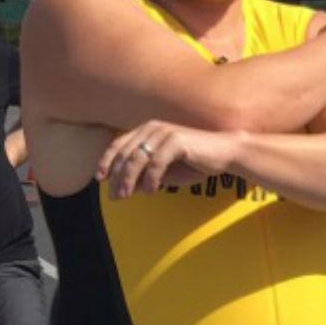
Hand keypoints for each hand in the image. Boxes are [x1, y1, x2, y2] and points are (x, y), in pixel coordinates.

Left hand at [99, 121, 239, 199]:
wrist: (225, 154)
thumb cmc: (195, 162)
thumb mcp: (165, 172)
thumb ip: (145, 176)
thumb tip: (125, 188)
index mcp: (147, 130)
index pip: (119, 144)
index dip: (106, 161)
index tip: (100, 179)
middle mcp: (152, 128)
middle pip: (125, 153)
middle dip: (117, 177)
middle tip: (114, 196)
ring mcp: (164, 133)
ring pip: (137, 158)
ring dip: (129, 180)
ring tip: (126, 196)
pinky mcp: (176, 141)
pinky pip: (156, 163)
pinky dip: (150, 179)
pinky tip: (150, 191)